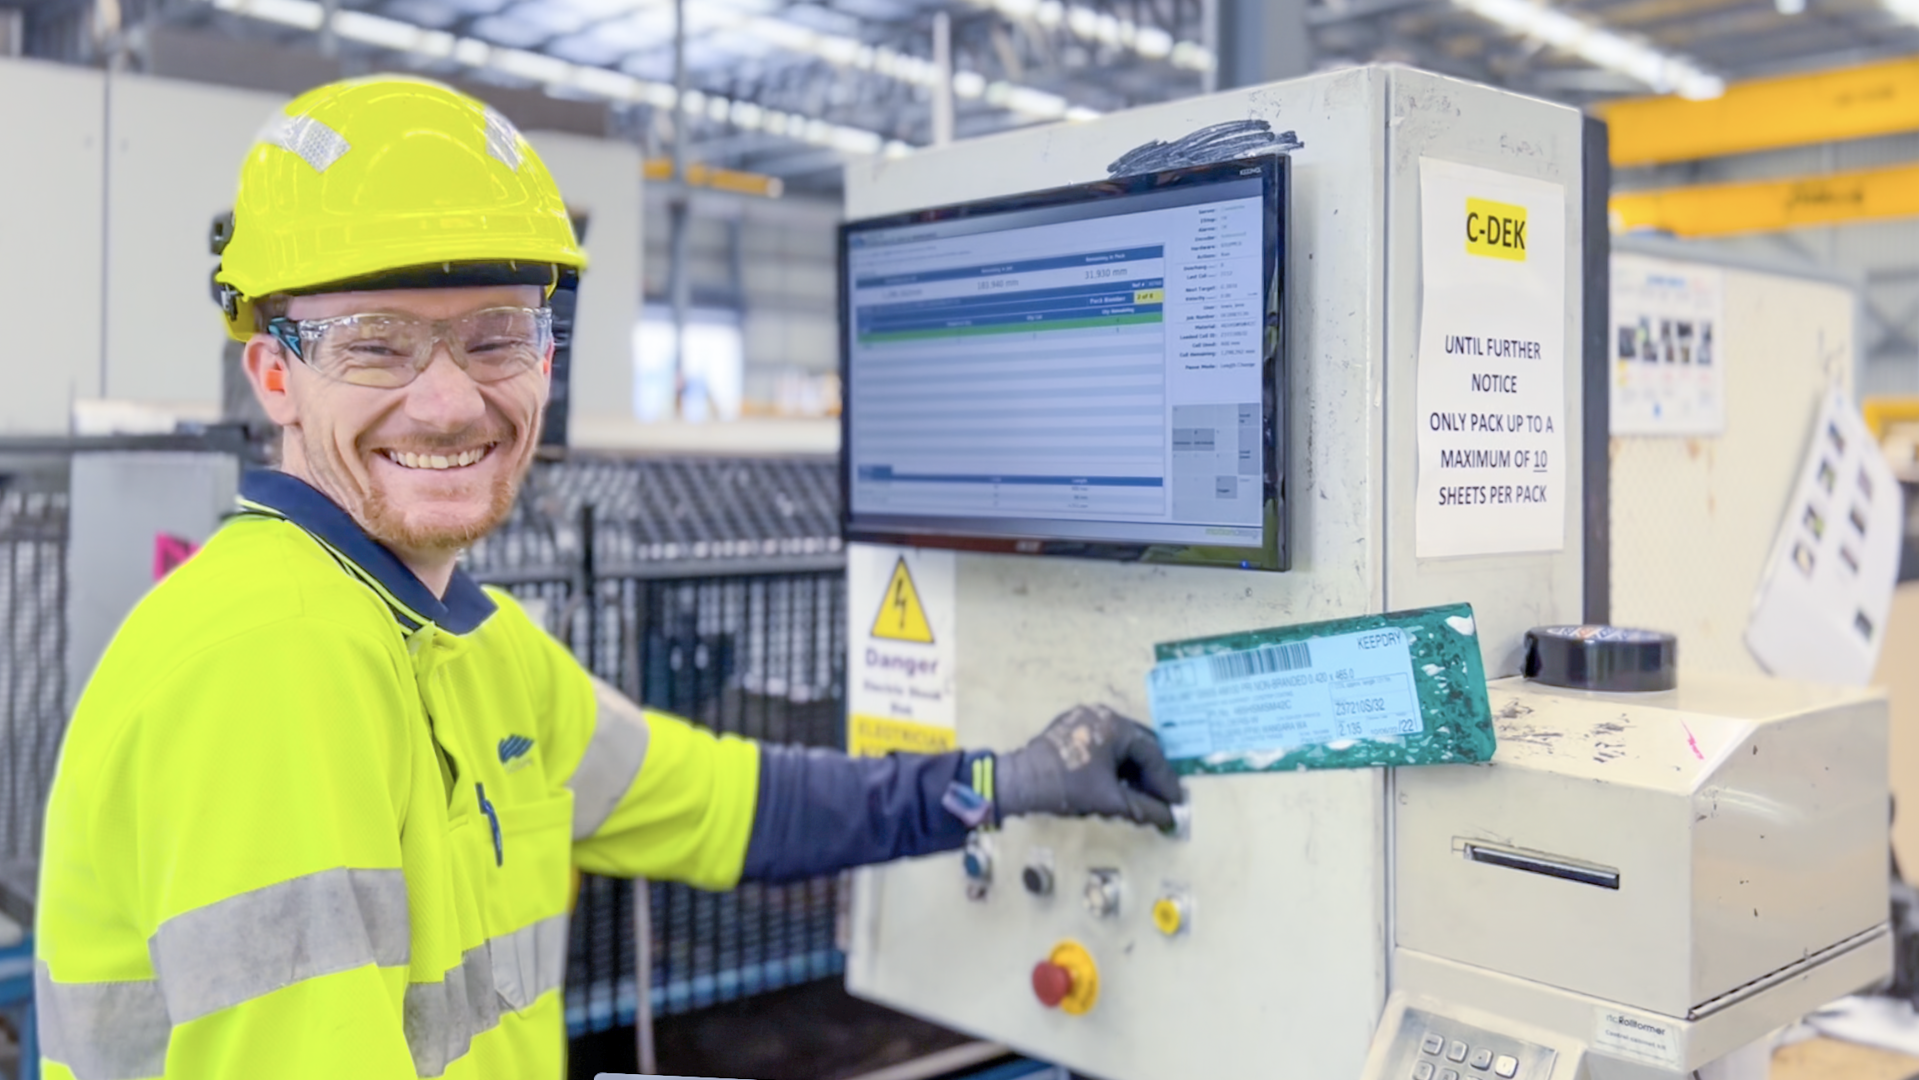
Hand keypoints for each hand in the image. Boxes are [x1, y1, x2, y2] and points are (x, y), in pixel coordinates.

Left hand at [995, 705, 1184, 829]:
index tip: (1176, 802)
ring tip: (1141, 795)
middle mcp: (1102, 714)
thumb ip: (1144, 809)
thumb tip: (1170, 819)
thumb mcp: (1110, 800)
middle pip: (1138, 746)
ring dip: (1132, 770)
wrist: (1020, 783)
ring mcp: (1084, 719)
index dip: (1165, 781)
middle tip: (1162, 799)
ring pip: (1119, 746)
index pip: (1151, 753)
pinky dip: (1113, 764)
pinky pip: (1101, 745)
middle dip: (1151, 774)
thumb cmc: (1067, 787)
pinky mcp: (1069, 729)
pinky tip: (1118, 784)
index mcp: (1115, 725)